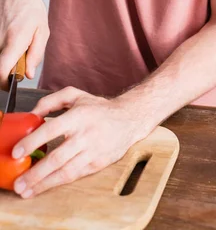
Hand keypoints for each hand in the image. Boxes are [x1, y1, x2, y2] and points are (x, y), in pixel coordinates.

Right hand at [0, 0, 48, 89]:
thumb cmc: (30, 7)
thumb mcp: (43, 30)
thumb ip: (36, 54)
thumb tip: (28, 75)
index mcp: (15, 40)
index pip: (1, 72)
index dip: (4, 83)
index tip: (9, 82)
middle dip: (6, 67)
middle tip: (16, 57)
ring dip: (3, 55)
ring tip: (12, 42)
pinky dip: (0, 46)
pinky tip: (6, 35)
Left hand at [12, 87, 153, 197]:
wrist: (129, 119)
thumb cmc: (99, 108)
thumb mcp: (76, 95)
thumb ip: (52, 100)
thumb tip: (32, 114)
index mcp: (78, 116)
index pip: (52, 129)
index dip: (33, 141)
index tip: (17, 151)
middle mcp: (86, 134)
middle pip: (58, 157)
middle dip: (36, 173)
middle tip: (19, 182)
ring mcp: (93, 151)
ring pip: (66, 171)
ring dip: (45, 183)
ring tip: (28, 190)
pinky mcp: (98, 163)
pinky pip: (76, 175)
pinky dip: (59, 182)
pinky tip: (46, 186)